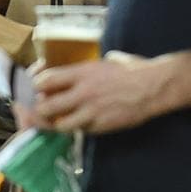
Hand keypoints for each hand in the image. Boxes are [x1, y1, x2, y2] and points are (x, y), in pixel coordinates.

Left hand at [33, 52, 168, 133]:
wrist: (153, 87)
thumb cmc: (132, 69)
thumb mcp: (105, 61)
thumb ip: (86, 68)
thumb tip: (76, 71)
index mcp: (81, 72)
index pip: (45, 80)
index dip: (37, 86)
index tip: (39, 88)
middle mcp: (82, 92)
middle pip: (46, 107)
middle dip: (41, 109)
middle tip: (45, 108)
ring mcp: (91, 111)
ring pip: (59, 125)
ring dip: (57, 123)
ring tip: (60, 120)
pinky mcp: (101, 126)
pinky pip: (80, 131)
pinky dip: (77, 129)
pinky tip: (80, 123)